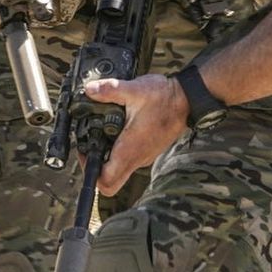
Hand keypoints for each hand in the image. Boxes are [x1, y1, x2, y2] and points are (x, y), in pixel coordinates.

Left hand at [83, 74, 188, 196]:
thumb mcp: (134, 90)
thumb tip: (90, 89)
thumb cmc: (164, 99)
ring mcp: (144, 156)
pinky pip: (129, 159)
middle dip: (95, 167)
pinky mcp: (148, 150)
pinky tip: (117, 129)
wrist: (187, 100)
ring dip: (107, 157)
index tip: (85, 152)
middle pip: (111, 181)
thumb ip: (110, 90)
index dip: (89, 171)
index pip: (106, 181)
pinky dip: (118, 150)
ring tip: (101, 133)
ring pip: (120, 170)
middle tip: (90, 145)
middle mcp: (137, 158)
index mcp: (130, 150)